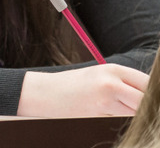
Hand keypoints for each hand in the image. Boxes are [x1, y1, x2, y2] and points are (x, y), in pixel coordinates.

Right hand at [17, 64, 148, 116]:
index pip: (149, 84)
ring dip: (134, 115)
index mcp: (113, 69)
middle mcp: (111, 83)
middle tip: (141, 110)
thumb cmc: (71, 85)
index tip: (152, 100)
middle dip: (147, 107)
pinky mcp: (98, 116)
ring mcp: (104, 101)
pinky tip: (107, 115)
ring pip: (136, 113)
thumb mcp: (98, 75)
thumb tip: (149, 95)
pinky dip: (120, 120)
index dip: (153, 94)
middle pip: (146, 100)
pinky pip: (120, 121)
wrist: (42, 94)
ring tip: (118, 110)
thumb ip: (124, 83)